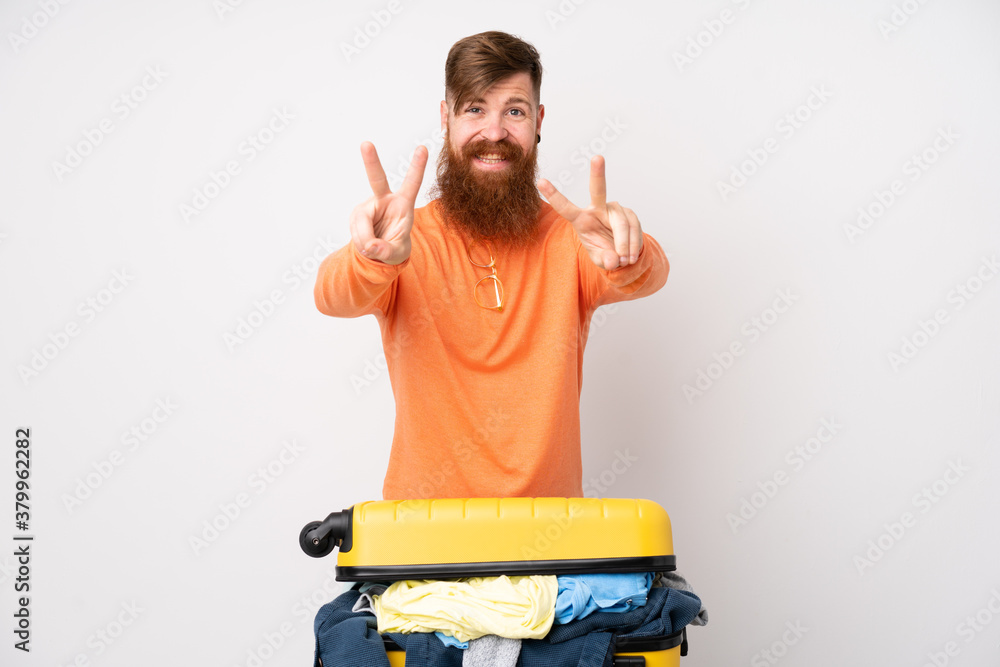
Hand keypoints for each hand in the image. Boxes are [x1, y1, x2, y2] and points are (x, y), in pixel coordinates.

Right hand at [350, 142, 427, 264]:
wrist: (378, 251)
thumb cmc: (394, 247)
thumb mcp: (397, 253)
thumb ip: (387, 250)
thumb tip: (373, 247)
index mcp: (403, 203)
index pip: (412, 183)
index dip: (418, 167)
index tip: (423, 148)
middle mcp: (384, 199)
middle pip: (377, 179)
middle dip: (371, 161)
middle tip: (366, 144)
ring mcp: (368, 205)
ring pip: (362, 221)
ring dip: (366, 240)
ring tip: (373, 249)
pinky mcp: (356, 214)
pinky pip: (355, 230)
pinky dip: (361, 242)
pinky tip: (366, 244)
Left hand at [538, 155, 642, 269]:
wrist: (623, 254)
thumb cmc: (605, 252)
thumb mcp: (600, 260)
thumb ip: (604, 260)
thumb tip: (613, 260)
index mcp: (581, 219)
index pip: (565, 207)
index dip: (553, 196)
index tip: (540, 182)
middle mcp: (597, 209)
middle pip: (598, 190)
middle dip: (598, 173)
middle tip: (597, 157)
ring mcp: (614, 209)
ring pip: (620, 223)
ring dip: (623, 244)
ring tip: (624, 259)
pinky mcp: (630, 213)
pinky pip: (633, 227)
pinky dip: (633, 244)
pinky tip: (631, 255)